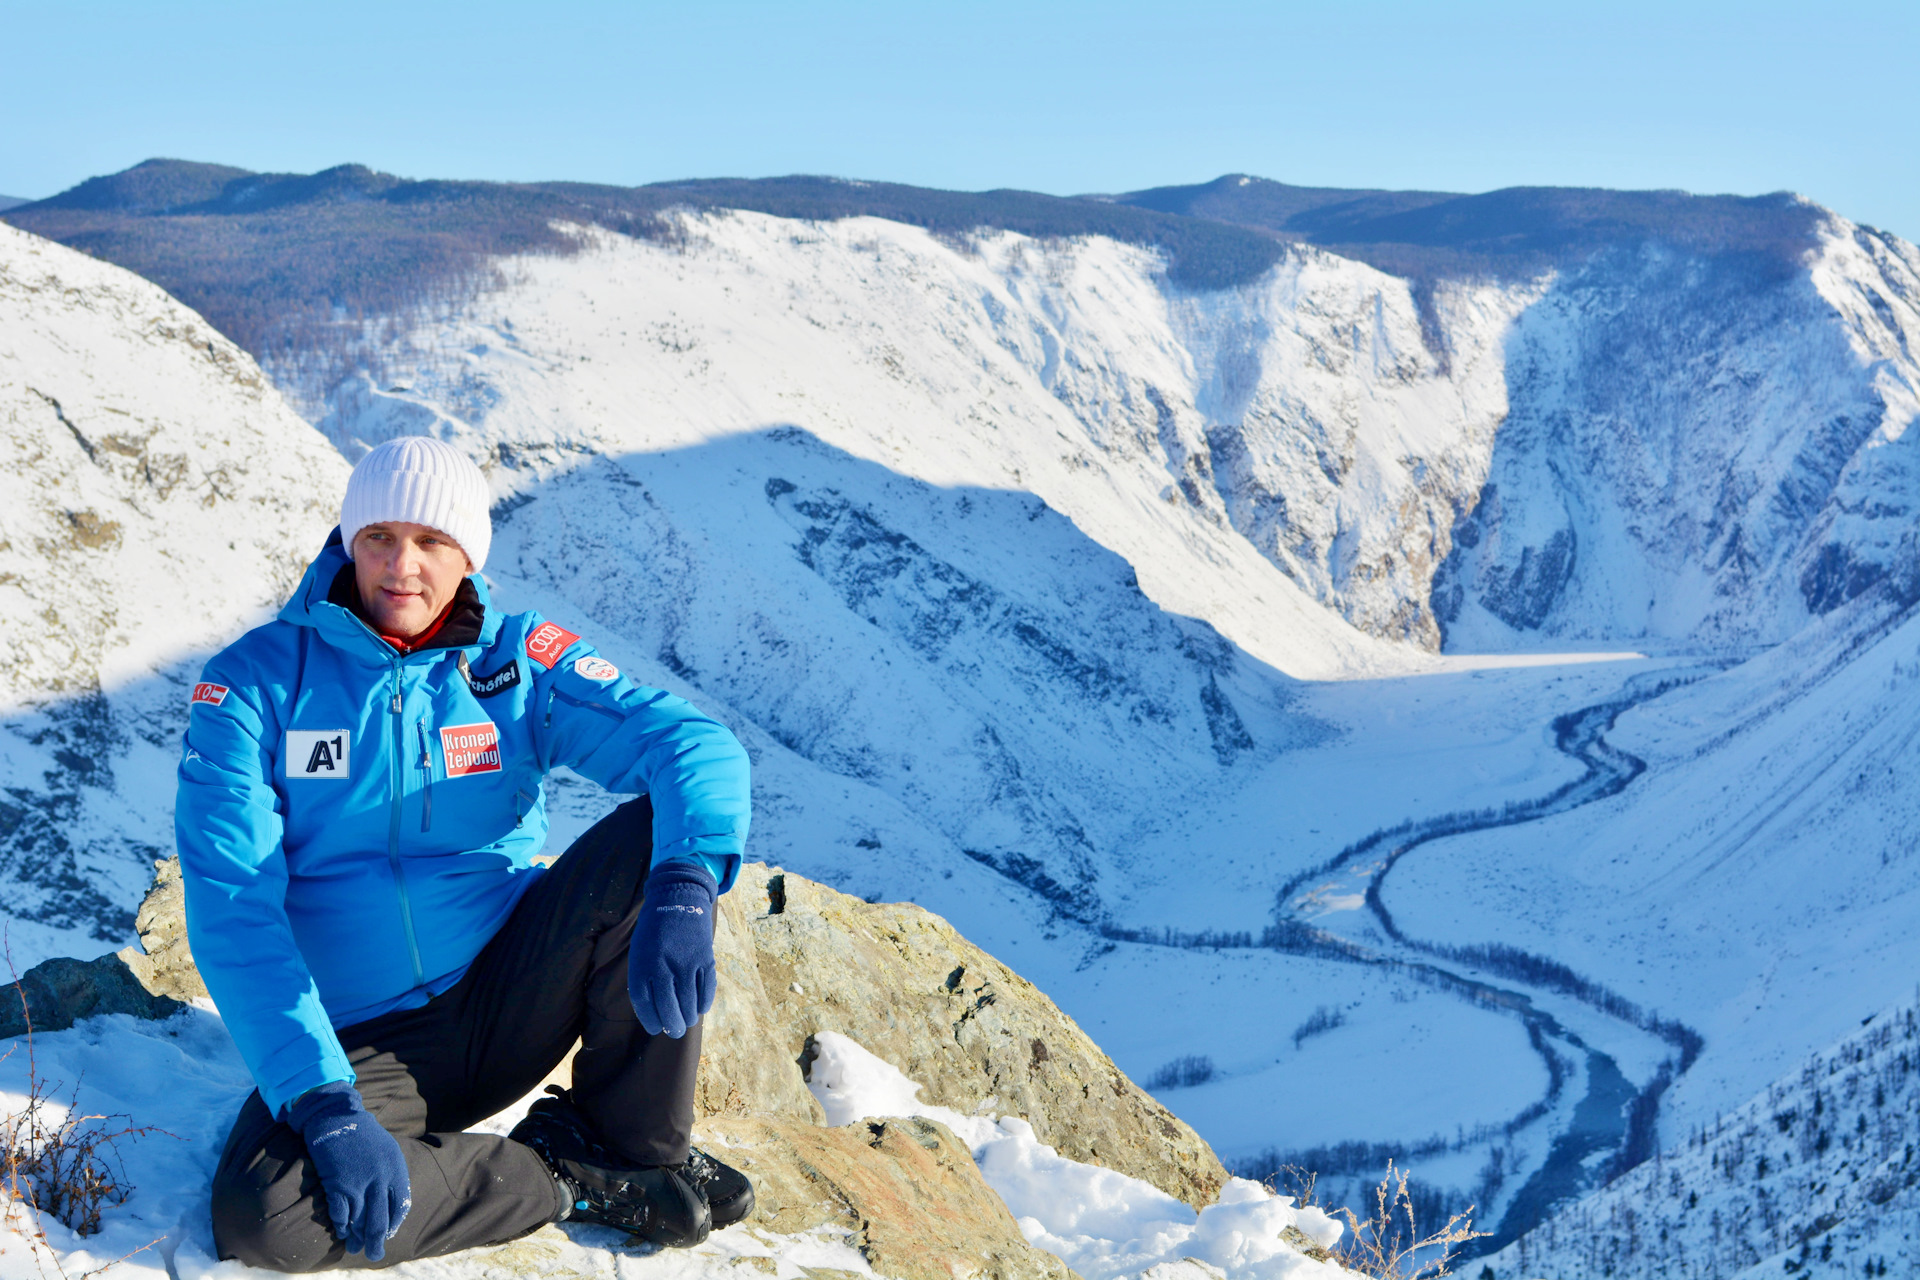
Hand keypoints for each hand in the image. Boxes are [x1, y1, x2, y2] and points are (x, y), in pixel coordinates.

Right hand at [288, 1082, 410, 1260]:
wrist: (337, 1117)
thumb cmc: (362, 1135)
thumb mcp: (387, 1151)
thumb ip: (390, 1176)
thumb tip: (388, 1203)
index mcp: (396, 1170)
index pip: (400, 1207)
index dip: (393, 1224)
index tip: (387, 1233)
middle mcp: (380, 1180)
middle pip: (379, 1221)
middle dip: (376, 1242)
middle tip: (374, 1254)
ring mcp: (359, 1184)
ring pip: (359, 1222)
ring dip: (356, 1238)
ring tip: (355, 1247)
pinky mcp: (338, 1185)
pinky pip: (341, 1214)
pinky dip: (341, 1225)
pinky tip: (342, 1231)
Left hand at [628, 861, 718, 1036]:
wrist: (677, 899)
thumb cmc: (654, 931)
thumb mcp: (640, 951)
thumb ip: (645, 978)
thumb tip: (656, 1009)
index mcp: (642, 965)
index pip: (645, 1003)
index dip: (651, 1020)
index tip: (656, 1028)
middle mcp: (663, 966)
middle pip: (668, 1007)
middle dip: (673, 1025)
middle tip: (675, 1032)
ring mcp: (686, 963)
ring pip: (688, 1001)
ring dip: (688, 1017)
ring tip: (687, 1022)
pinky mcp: (705, 958)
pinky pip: (706, 988)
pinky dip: (704, 1002)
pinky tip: (701, 1008)